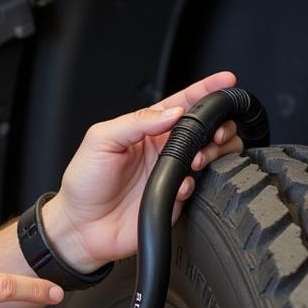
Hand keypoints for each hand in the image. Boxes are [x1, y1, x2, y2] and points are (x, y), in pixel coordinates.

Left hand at [43, 71, 244, 270]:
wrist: (82, 226)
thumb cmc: (84, 182)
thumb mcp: (100, 140)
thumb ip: (135, 122)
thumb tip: (171, 112)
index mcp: (145, 130)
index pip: (181, 103)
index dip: (205, 91)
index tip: (225, 81)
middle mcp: (163, 149)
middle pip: (205, 128)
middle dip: (219, 124)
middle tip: (215, 131)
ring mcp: (171, 173)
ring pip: (212, 155)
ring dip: (213, 152)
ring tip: (197, 158)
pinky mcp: (176, 198)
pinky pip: (200, 186)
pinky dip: (194, 182)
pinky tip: (179, 186)